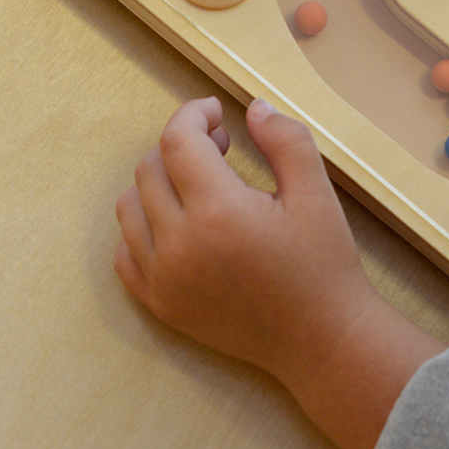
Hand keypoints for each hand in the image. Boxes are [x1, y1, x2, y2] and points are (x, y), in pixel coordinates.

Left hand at [114, 97, 445, 448]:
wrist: (320, 339)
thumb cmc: (323, 264)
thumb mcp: (317, 192)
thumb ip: (285, 140)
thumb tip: (253, 109)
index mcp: (218, 211)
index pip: (178, 141)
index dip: (193, 114)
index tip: (216, 113)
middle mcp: (179, 245)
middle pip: (150, 169)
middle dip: (182, 145)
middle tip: (221, 147)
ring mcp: (163, 279)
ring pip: (130, 207)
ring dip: (158, 182)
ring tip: (199, 184)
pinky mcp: (160, 305)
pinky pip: (126, 253)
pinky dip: (143, 227)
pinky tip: (180, 222)